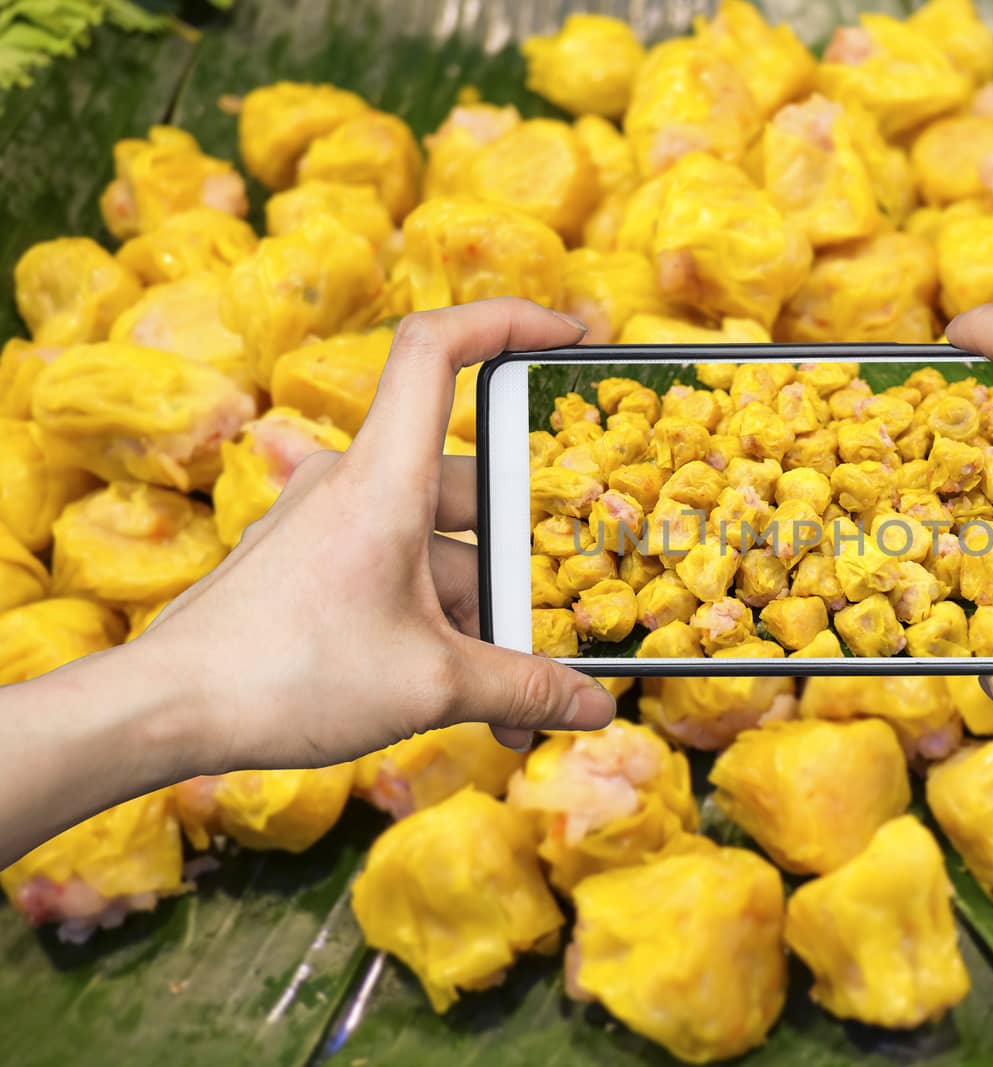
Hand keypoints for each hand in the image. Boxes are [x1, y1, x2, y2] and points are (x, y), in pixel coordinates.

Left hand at [137, 298, 616, 774]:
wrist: (163, 713)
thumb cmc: (288, 676)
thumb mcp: (431, 687)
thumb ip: (523, 689)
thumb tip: (599, 710)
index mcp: (383, 480)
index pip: (438, 350)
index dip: (508, 321)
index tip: (572, 336)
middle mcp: (354, 484)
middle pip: (470, 490)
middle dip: (523, 570)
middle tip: (564, 629)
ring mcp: (328, 523)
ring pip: (439, 549)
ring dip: (483, 619)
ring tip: (515, 703)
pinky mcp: (311, 564)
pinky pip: (399, 575)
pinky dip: (439, 625)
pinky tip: (465, 695)